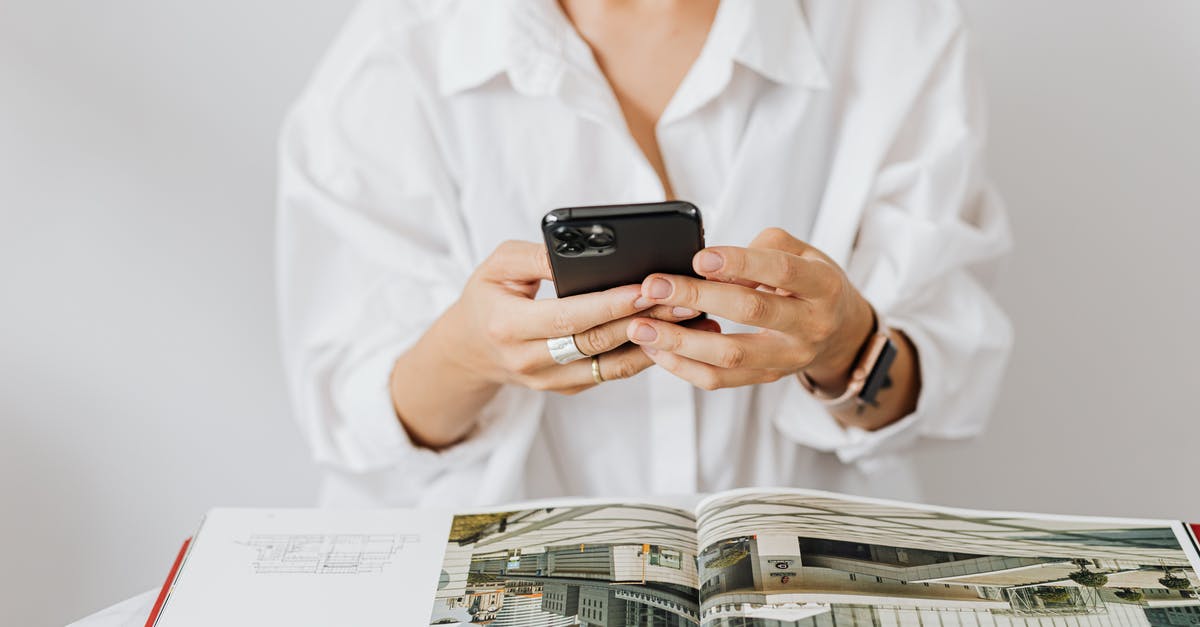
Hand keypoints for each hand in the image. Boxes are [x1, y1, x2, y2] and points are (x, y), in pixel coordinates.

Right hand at [433, 240, 696, 393]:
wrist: (471, 349)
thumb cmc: (488, 296)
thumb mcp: (498, 265)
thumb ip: (537, 256)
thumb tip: (578, 252)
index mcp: (508, 326)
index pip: (568, 317)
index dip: (609, 304)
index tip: (645, 287)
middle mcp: (529, 361)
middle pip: (597, 342)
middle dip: (643, 320)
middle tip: (684, 298)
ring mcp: (550, 381)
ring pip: (611, 364)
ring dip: (654, 342)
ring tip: (690, 319)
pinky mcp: (569, 388)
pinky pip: (611, 373)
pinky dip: (642, 355)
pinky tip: (671, 335)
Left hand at [625, 228, 874, 391]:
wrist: (841, 332)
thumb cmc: (813, 283)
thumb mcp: (804, 253)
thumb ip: (763, 248)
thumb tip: (712, 265)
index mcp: (822, 286)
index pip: (781, 271)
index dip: (740, 262)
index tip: (698, 257)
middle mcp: (810, 326)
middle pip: (751, 311)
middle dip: (697, 296)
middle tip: (655, 286)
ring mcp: (788, 358)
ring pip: (731, 355)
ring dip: (680, 342)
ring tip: (641, 327)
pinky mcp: (766, 378)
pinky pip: (721, 380)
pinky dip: (684, 366)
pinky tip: (657, 350)